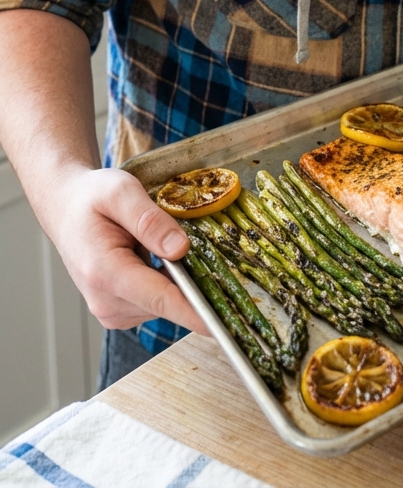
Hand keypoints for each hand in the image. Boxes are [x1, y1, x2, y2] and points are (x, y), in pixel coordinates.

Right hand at [48, 167, 209, 334]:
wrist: (66, 209)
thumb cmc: (90, 198)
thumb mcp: (121, 192)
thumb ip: (149, 220)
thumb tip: (180, 248)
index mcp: (104, 271)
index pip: (159, 298)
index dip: (193, 312)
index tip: (221, 325)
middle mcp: (105, 300)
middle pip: (166, 301)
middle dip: (189, 279)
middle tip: (183, 241)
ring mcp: (111, 310)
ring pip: (164, 302)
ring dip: (173, 277)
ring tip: (151, 244)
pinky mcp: (118, 311)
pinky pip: (155, 302)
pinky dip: (163, 282)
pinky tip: (149, 257)